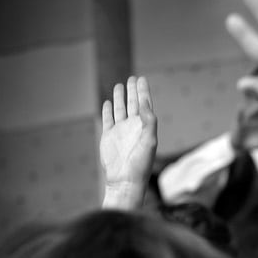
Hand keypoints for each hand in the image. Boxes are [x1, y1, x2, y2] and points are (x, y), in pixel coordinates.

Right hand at [100, 76, 156, 192]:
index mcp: (144, 127)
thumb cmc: (140, 163)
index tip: (141, 79)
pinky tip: (107, 103)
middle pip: (133, 104)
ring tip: (119, 86)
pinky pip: (108, 119)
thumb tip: (145, 104)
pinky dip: (107, 111)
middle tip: (132, 78)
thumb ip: (149, 122)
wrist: (125, 179)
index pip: (145, 105)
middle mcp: (133, 127)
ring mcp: (120, 131)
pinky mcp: (108, 136)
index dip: (143, 92)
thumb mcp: (149, 141)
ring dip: (120, 98)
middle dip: (133, 91)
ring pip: (120, 109)